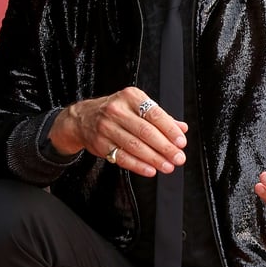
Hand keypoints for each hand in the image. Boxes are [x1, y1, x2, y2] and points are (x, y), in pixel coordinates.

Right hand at [49, 86, 186, 177]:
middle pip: (146, 132)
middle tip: (178, 158)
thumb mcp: (137, 105)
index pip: (155, 114)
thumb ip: (160, 117)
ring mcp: (107, 128)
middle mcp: (117, 110)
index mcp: (131, 97)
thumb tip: (182, 128)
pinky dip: (138, 165)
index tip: (181, 142)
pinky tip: (150, 170)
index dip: (170, 130)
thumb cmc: (115, 111)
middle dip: (165, 147)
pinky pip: (122, 157)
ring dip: (154, 159)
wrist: (83, 118)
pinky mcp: (101, 144)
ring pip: (134, 146)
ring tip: (167, 166)